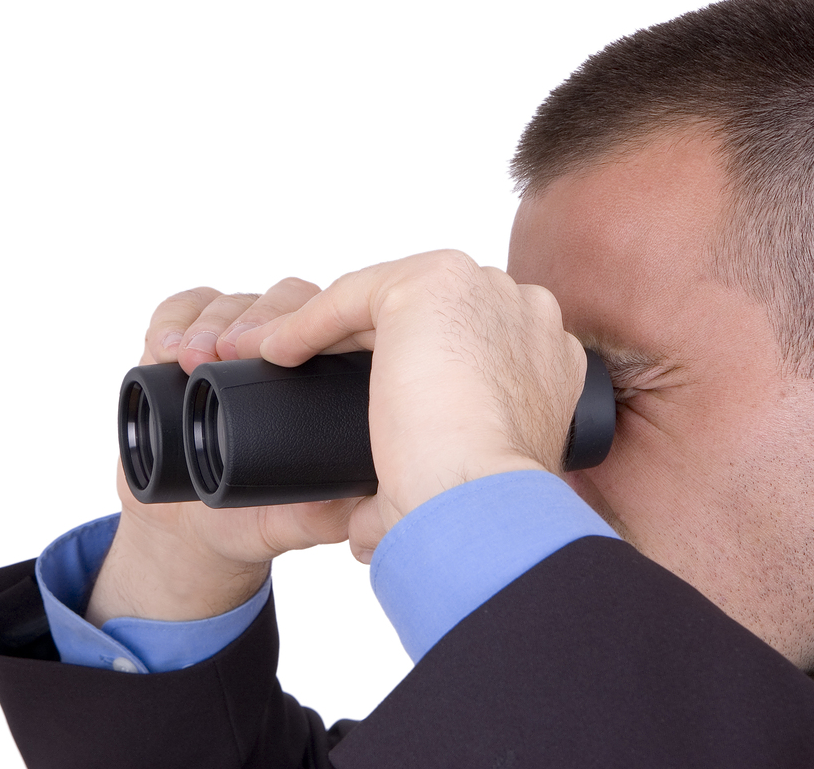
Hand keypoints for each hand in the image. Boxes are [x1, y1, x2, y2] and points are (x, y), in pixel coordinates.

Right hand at [88, 278, 362, 624]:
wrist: (191, 527)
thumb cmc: (255, 514)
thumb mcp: (294, 521)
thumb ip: (324, 516)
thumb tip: (348, 500)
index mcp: (329, 374)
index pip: (333, 325)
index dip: (307, 326)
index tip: (278, 356)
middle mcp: (285, 347)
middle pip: (282, 299)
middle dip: (252, 321)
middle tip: (226, 353)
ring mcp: (232, 338)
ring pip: (229, 302)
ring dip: (209, 321)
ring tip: (189, 358)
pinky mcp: (183, 341)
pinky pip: (180, 310)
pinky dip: (171, 323)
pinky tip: (163, 350)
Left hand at [253, 250, 585, 562]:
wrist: (482, 504)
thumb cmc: (474, 509)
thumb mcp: (453, 487)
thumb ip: (416, 488)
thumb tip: (363, 530)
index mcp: (541, 360)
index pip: (456, 347)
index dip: (397, 368)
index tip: (348, 402)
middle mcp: (522, 312)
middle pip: (419, 317)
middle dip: (353, 344)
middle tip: (301, 380)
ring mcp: (483, 290)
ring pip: (381, 300)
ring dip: (322, 329)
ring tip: (273, 363)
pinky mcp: (434, 282)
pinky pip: (352, 294)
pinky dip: (306, 322)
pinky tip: (273, 351)